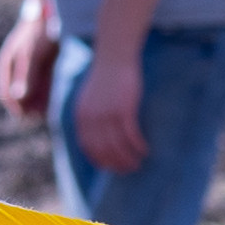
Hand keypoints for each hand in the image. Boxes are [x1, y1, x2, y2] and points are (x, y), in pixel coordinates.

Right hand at [0, 12, 56, 120]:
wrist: (53, 12)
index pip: (6, 93)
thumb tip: (17, 97)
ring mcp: (30, 65)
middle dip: (27, 108)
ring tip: (45, 117)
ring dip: (37, 104)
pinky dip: (46, 95)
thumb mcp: (31, 56)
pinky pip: (42, 85)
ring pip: (32, 91)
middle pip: (19, 94)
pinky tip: (52, 104)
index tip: (24, 119)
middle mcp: (16, 66)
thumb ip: (26, 77)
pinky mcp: (43, 64)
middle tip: (36, 121)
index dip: (15, 107)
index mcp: (7, 63)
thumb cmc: (39, 32)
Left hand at [71, 54, 146, 174]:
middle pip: (104, 150)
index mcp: (81, 117)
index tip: (110, 167)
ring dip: (128, 158)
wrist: (114, 56)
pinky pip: (131, 135)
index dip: (100, 160)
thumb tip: (96, 136)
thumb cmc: (104, 76)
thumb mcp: (88, 98)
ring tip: (138, 163)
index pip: (88, 147)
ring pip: (118, 146)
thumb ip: (89, 116)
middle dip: (116, 164)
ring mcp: (107, 115)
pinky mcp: (124, 109)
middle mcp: (91, 119)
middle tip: (128, 169)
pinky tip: (144, 150)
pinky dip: (137, 146)